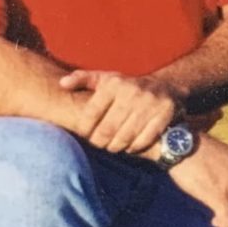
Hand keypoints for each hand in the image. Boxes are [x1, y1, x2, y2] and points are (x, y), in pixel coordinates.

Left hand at [59, 69, 180, 154]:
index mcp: (113, 83)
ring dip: (115, 147)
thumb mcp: (106, 79)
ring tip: (112, 146)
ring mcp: (149, 104)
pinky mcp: (163, 115)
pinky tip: (129, 146)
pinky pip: (143, 141)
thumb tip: (62, 84)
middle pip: (107, 130)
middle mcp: (131, 92)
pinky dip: (134, 147)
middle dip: (99, 142)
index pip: (91, 114)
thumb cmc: (127, 87)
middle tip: (99, 144)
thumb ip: (82, 79)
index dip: (85, 130)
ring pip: (124, 138)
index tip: (85, 135)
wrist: (166, 87)